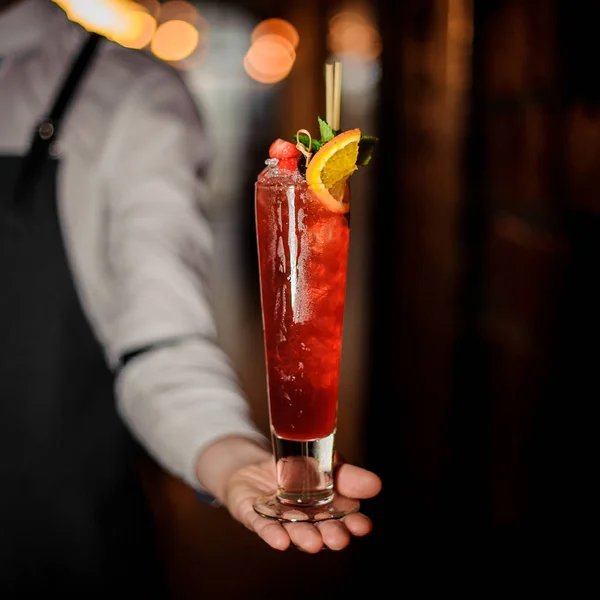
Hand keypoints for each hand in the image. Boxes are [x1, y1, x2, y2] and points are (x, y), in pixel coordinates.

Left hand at [222, 456, 381, 552]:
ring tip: (313, 543)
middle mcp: (308, 521)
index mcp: (330, 510)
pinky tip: (280, 541)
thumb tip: (374, 483)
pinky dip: (272, 534)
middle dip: (332, 536)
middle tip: (338, 539)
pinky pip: (263, 526)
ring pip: (295, 532)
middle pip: (323, 532)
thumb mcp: (326, 463)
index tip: (362, 525)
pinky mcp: (255, 516)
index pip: (347, 521)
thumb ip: (346, 474)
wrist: (254, 465)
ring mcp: (282, 521)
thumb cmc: (298, 468)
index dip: (355, 525)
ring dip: (304, 538)